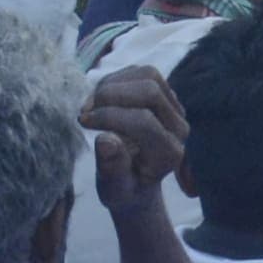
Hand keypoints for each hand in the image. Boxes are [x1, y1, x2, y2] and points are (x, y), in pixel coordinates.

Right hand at [84, 66, 192, 219]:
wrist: (135, 182)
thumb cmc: (122, 189)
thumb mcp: (113, 190)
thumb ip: (112, 168)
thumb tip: (105, 140)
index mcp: (170, 154)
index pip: (143, 121)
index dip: (109, 116)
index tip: (83, 121)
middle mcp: (179, 128)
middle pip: (150, 91)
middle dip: (111, 95)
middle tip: (85, 111)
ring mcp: (176, 108)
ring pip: (149, 75)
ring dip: (113, 84)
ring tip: (91, 103)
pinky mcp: (166, 94)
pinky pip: (144, 72)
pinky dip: (117, 79)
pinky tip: (100, 98)